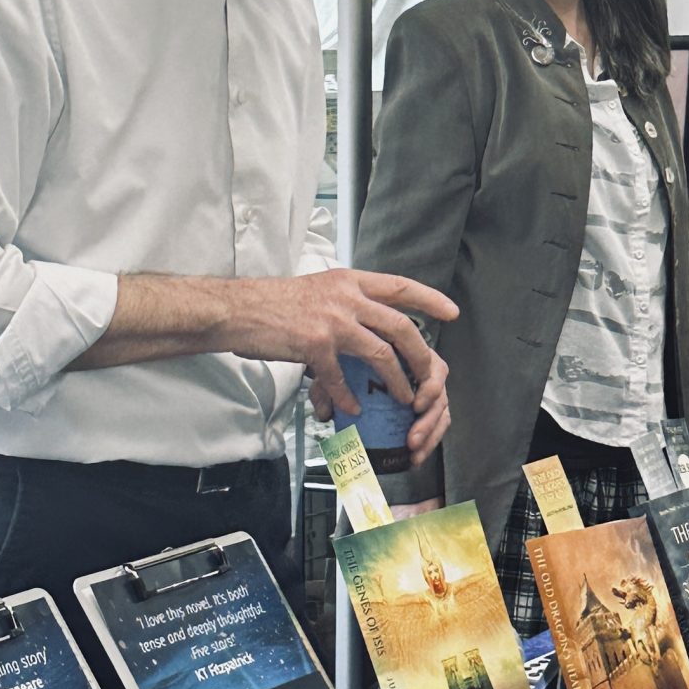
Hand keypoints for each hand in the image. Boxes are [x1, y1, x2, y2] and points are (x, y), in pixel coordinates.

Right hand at [228, 269, 456, 454]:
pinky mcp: (314, 345)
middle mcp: (345, 297)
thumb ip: (348, 301)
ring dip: (396, 381)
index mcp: (350, 281)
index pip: (401, 286)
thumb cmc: (275, 302)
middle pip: (400, 326)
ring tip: (403, 397)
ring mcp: (332, 321)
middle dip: (420, 354)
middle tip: (430, 373)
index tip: (451, 312)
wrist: (238, 308)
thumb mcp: (320, 289)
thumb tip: (371, 321)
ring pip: (381, 354)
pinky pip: (342, 378)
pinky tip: (352, 408)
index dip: (430, 299)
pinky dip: (349, 397)